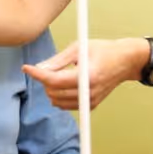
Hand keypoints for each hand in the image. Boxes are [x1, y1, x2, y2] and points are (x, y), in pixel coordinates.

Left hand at [22, 38, 148, 109]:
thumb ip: (58, 59)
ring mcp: (91, 101)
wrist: (125, 61)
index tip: (26, 67)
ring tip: (57, 74)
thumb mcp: (79, 48)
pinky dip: (59, 96)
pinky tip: (64, 83)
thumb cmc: (103, 50)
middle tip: (48, 66)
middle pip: (54, 93)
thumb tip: (39, 67)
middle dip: (44, 80)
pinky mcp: (91, 105)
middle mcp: (90, 92)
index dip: (37, 74)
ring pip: (57, 102)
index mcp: (87, 75)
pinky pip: (66, 105)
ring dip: (51, 89)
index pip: (54, 80)